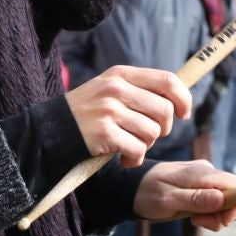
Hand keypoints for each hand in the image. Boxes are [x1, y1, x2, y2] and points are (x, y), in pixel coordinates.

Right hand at [66, 66, 190, 167]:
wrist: (52, 130)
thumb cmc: (89, 114)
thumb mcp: (110, 90)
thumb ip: (139, 91)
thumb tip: (178, 101)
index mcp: (121, 74)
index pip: (168, 80)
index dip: (183, 99)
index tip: (184, 115)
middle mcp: (116, 89)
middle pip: (164, 111)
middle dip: (162, 130)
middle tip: (147, 136)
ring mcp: (109, 110)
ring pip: (152, 133)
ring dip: (145, 146)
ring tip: (129, 147)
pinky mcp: (103, 132)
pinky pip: (137, 150)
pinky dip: (134, 160)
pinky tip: (123, 159)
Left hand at [133, 160, 235, 230]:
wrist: (130, 186)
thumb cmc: (146, 193)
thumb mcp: (168, 200)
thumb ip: (195, 199)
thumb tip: (222, 199)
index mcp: (202, 173)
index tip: (222, 220)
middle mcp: (207, 173)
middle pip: (234, 195)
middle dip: (223, 214)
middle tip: (199, 222)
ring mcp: (204, 179)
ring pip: (225, 201)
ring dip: (213, 216)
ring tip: (192, 219)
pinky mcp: (200, 186)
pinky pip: (214, 202)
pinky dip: (207, 213)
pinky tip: (191, 215)